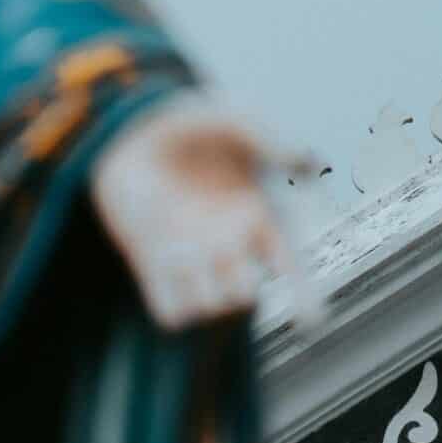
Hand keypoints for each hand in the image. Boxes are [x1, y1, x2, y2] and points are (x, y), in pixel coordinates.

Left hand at [89, 91, 295, 330]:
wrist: (130, 130)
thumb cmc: (188, 125)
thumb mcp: (234, 122)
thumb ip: (270, 140)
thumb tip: (309, 165)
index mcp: (257, 215)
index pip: (290, 268)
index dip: (305, 297)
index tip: (311, 320)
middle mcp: (229, 245)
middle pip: (246, 296)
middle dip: (241, 290)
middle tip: (224, 253)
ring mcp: (190, 258)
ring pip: (210, 308)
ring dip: (202, 292)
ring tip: (185, 254)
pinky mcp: (152, 265)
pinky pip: (170, 311)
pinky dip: (173, 305)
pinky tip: (165, 267)